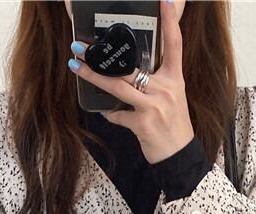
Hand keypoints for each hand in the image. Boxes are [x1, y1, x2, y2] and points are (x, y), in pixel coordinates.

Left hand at [67, 0, 193, 163]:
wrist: (179, 156)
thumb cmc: (173, 126)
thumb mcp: (172, 98)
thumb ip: (156, 82)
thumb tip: (130, 72)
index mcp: (174, 80)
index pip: (174, 45)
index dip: (169, 21)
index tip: (163, 1)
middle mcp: (165, 89)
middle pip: (130, 67)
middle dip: (102, 57)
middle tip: (81, 45)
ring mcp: (153, 106)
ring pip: (117, 86)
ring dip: (93, 76)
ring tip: (76, 66)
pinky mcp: (143, 124)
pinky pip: (118, 115)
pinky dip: (110, 114)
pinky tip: (107, 113)